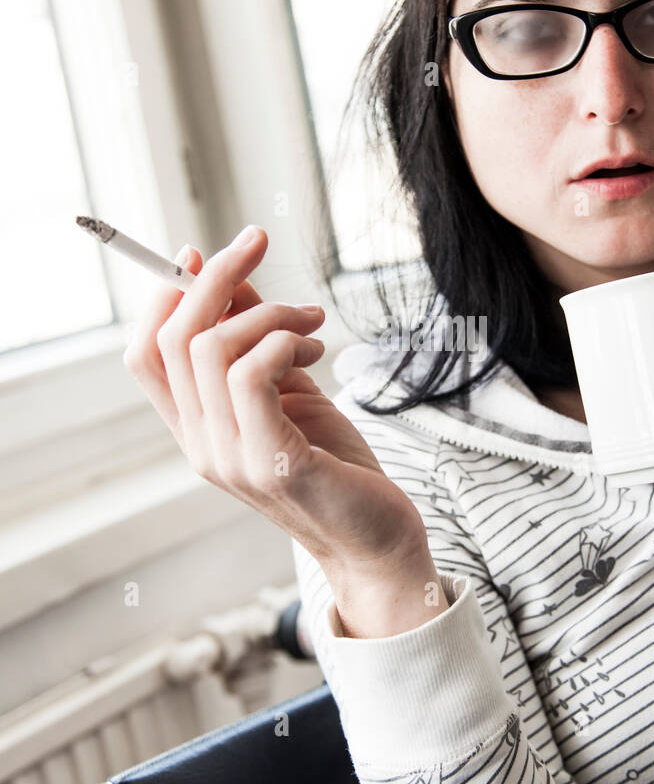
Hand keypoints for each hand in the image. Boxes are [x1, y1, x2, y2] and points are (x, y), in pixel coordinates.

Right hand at [122, 225, 430, 581]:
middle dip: (214, 275)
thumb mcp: (290, 390)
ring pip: (211, 349)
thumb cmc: (337, 466)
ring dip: (268, 313)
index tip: (200, 251)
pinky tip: (313, 349)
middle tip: (257, 242)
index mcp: (197, 430)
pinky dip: (281, 341)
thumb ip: (256, 342)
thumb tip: (233, 281)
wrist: (378, 541)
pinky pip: (251, 376)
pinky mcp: (274, 463)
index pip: (144, 355)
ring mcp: (231, 458)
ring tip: (312, 324)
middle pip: (173, 339)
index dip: (163, 296)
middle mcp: (202, 446)